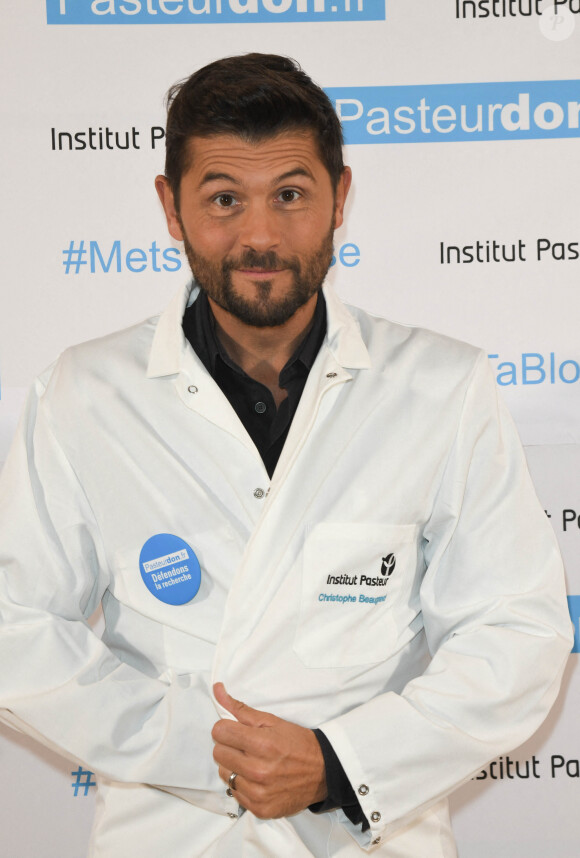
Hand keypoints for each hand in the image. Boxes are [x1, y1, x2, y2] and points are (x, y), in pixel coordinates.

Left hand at [212, 682, 326, 818]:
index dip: (226, 728)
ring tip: (252, 762)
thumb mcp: (272, 720)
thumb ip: (241, 708)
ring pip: (224, 773)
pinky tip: (257, 779)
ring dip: (234, 766)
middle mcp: (258, 770)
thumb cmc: (297, 742)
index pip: (219, 732)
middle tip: (246, 746)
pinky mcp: (260, 809)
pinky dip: (243, 784)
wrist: (323, 772)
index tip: (237, 730)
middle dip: (229, 746)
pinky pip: (235, 793)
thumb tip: (217, 689)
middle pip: (218, 753)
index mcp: (261, 744)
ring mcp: (258, 792)